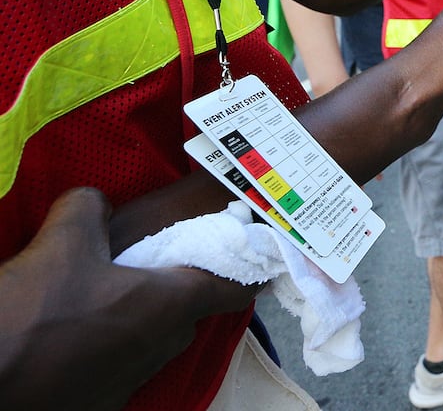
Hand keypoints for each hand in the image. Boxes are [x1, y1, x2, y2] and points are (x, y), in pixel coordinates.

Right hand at [0, 188, 255, 409]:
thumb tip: (98, 202)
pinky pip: (121, 362)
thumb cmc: (34, 315)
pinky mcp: (101, 402)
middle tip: (163, 261)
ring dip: (144, 315)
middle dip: (182, 286)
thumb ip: (91, 208)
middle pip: (189, 312)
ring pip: (154, 338)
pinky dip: (113, 342)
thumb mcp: (62, 240)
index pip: (233, 288)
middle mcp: (162, 346)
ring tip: (111, 291)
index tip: (258, 254)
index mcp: (170, 305)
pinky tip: (80, 327)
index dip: (249, 267)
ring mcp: (131, 379)